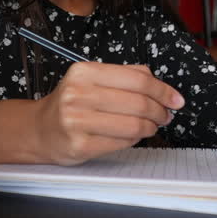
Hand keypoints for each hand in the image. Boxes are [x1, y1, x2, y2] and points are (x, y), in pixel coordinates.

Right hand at [32, 62, 183, 165]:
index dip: (162, 90)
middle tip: (165, 115)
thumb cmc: (71, 103)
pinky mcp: (80, 145)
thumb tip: (160, 84)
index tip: (175, 99)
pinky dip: (135, 139)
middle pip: (138, 102)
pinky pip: (122, 142)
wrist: (40, 130)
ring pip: (134, 125)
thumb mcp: (91, 80)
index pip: (137, 79)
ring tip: (151, 126)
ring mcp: (77, 121)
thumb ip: (125, 75)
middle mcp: (78, 94)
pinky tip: (132, 135)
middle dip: (159, 111)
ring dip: (150, 127)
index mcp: (84, 72)